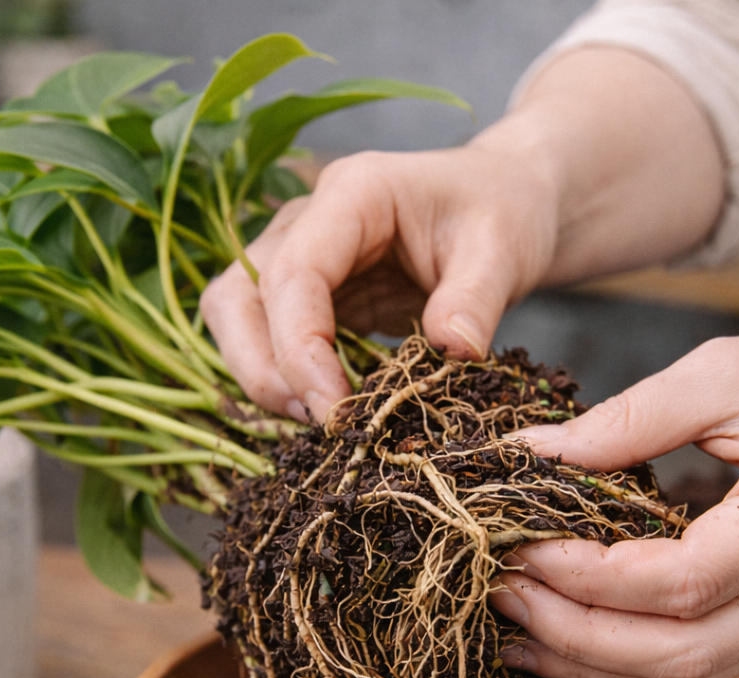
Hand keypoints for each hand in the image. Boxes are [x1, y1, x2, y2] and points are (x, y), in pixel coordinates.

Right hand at [200, 144, 560, 421]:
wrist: (502, 203)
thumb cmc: (502, 214)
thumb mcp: (503, 250)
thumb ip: (477, 298)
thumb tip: (452, 352)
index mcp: (352, 195)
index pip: (293, 274)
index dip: (301, 350)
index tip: (335, 411)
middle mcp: (305, 222)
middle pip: (235, 297)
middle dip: (262, 369)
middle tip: (321, 422)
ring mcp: (297, 258)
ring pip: (235, 319)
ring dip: (263, 378)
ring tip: (322, 421)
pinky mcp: (308, 298)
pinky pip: (267, 340)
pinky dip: (285, 380)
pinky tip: (330, 409)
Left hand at [489, 318, 738, 677]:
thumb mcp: (722, 371)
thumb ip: (629, 416)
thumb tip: (532, 456)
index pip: (685, 581)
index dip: (592, 578)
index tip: (523, 547)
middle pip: (682, 653)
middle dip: (577, 635)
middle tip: (502, 594)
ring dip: (591, 666)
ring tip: (515, 631)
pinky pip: (695, 668)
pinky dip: (622, 670)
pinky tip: (563, 648)